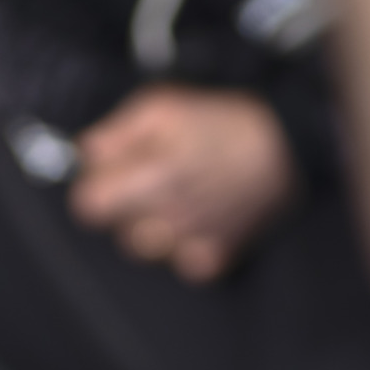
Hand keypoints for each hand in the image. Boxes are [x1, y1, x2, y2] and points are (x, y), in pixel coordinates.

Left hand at [70, 85, 298, 281]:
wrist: (283, 147)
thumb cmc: (224, 123)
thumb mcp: (161, 106)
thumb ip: (115, 132)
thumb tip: (86, 154)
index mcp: (148, 178)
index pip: (87, 206)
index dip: (94, 186)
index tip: (110, 174)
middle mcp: (166, 217)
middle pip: (115, 229)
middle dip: (125, 204)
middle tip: (152, 177)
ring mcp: (190, 242)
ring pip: (145, 249)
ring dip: (153, 227)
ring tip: (176, 198)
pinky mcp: (215, 257)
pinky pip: (181, 263)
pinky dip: (185, 245)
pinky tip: (199, 217)